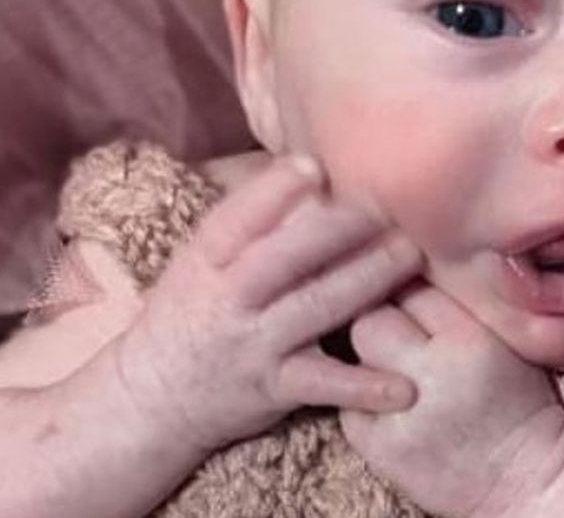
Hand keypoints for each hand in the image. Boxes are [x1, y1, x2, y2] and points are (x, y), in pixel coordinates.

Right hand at [111, 155, 423, 451]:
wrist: (153, 399)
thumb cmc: (194, 309)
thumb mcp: (203, 260)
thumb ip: (253, 221)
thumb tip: (314, 168)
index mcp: (207, 258)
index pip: (236, 219)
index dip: (273, 191)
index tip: (314, 165)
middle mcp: (228, 299)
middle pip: (283, 259)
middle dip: (338, 230)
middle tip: (388, 205)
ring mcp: (252, 346)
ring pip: (314, 309)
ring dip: (366, 281)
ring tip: (411, 255)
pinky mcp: (275, 389)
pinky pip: (324, 386)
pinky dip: (364, 388)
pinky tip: (404, 385)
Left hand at [341, 284, 563, 517]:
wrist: (528, 477)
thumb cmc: (522, 402)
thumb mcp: (506, 338)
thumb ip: (460, 303)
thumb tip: (404, 263)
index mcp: (471, 340)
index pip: (412, 285)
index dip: (404, 279)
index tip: (406, 282)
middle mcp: (432, 376)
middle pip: (372, 317)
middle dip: (379, 315)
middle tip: (395, 323)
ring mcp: (402, 416)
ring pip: (355, 356)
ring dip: (370, 354)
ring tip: (395, 361)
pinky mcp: (379, 449)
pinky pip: (348, 401)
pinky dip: (361, 395)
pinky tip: (387, 398)